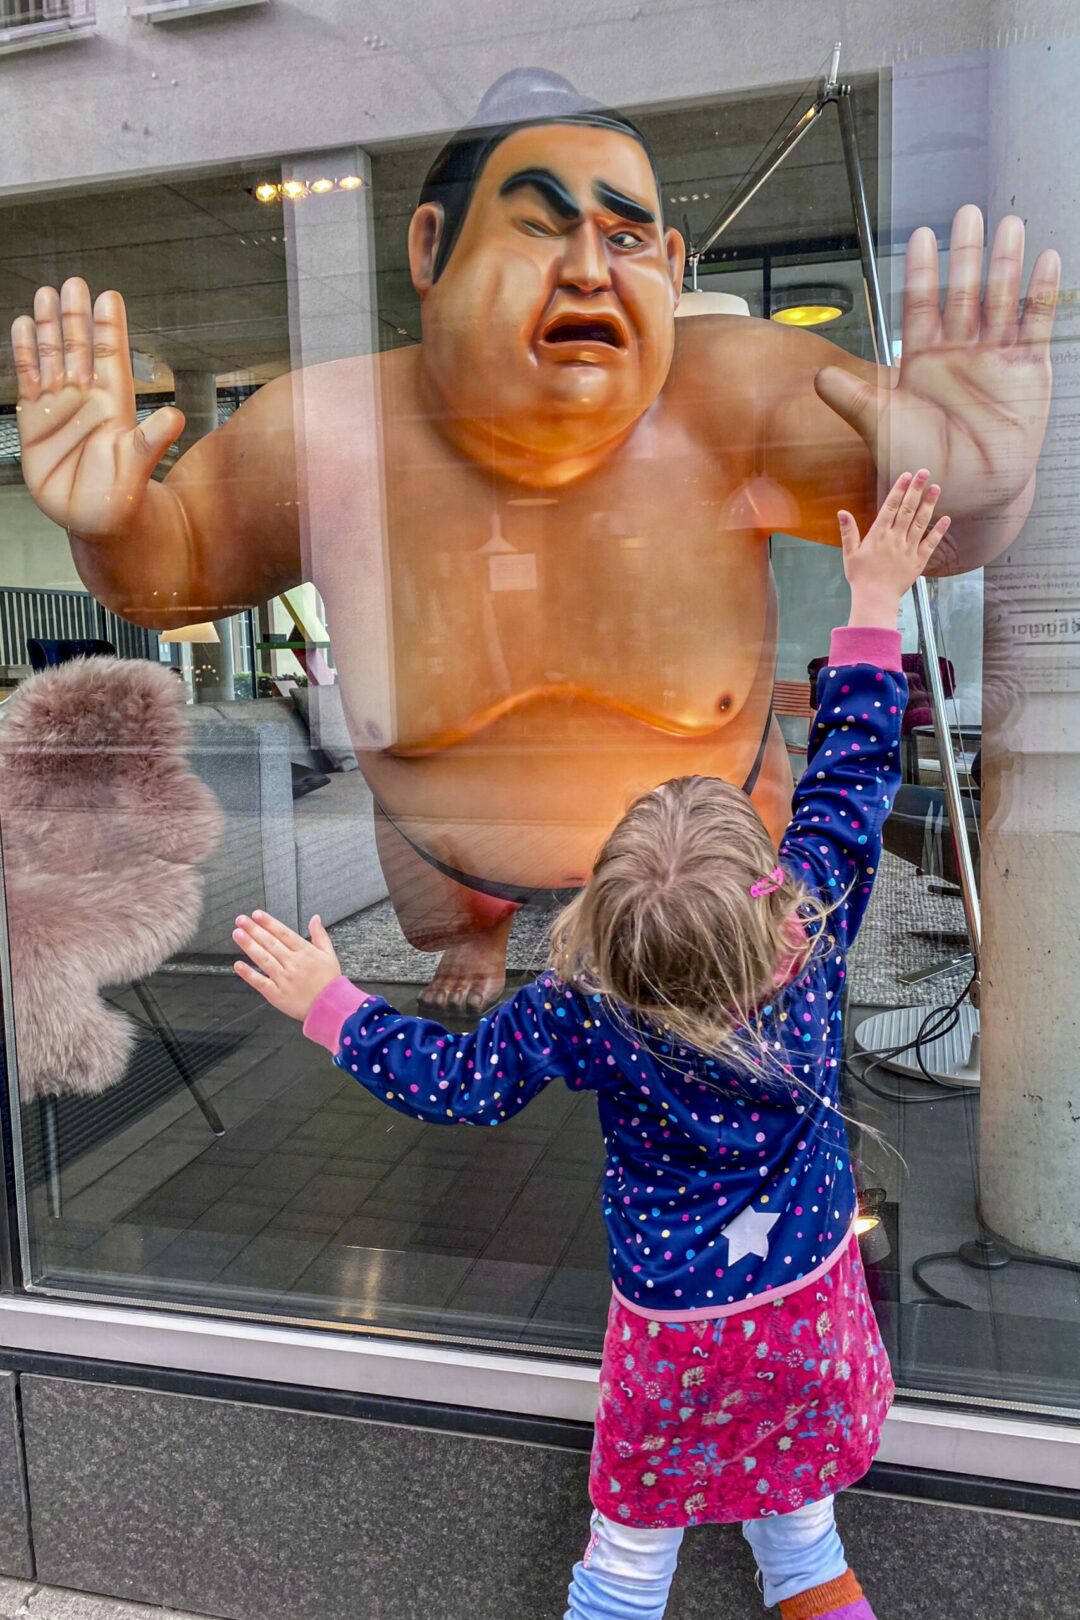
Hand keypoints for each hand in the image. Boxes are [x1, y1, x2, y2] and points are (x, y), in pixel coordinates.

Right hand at [11, 278, 183, 534]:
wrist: (92, 519)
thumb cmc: (120, 494)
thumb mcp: (136, 467)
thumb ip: (151, 441)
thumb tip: (176, 417)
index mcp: (114, 404)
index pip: (112, 356)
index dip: (109, 328)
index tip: (107, 297)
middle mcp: (87, 398)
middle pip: (80, 347)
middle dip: (75, 317)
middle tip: (73, 284)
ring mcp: (60, 405)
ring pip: (53, 356)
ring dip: (48, 328)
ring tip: (46, 294)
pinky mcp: (35, 419)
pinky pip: (28, 378)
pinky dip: (24, 354)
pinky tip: (23, 328)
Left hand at [233, 911, 341, 1021]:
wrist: (331, 1007)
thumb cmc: (329, 982)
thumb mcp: (329, 954)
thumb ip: (320, 935)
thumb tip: (315, 918)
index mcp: (305, 953)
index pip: (283, 933)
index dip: (268, 923)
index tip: (256, 915)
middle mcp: (292, 964)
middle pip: (270, 943)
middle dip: (254, 929)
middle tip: (241, 920)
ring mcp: (283, 979)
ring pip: (263, 959)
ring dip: (249, 945)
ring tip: (238, 934)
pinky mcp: (276, 994)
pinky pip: (260, 982)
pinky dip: (248, 974)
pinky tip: (238, 965)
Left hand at [816, 208, 1058, 540]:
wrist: (966, 494)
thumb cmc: (920, 465)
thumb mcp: (882, 430)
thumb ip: (854, 400)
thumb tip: (819, 377)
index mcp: (922, 361)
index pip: (920, 304)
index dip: (922, 271)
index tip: (923, 235)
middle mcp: (959, 352)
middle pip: (963, 292)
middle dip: (965, 254)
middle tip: (967, 212)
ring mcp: (995, 358)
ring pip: (1001, 299)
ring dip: (1006, 263)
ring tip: (1010, 225)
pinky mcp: (1029, 370)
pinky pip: (1037, 324)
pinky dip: (1041, 293)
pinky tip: (1045, 259)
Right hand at [839, 469, 949, 627]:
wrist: (875, 599)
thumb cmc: (860, 577)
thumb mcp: (850, 554)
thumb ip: (848, 531)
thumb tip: (842, 512)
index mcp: (878, 535)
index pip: (890, 507)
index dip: (899, 489)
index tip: (907, 475)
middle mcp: (895, 539)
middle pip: (907, 509)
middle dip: (916, 489)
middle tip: (925, 472)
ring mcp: (908, 549)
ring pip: (920, 522)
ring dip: (929, 504)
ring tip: (936, 488)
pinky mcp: (918, 561)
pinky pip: (930, 543)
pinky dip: (938, 530)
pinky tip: (945, 518)